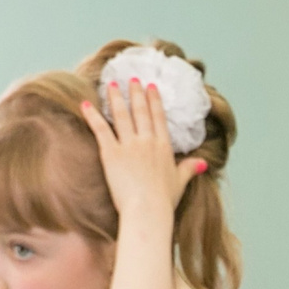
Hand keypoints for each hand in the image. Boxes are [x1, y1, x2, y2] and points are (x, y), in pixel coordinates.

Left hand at [79, 82, 206, 229]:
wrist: (147, 209)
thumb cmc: (164, 200)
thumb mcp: (180, 182)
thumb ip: (189, 169)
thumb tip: (203, 163)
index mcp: (163, 146)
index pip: (158, 117)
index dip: (153, 101)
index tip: (151, 88)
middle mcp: (147, 141)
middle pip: (140, 111)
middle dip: (135, 93)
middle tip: (132, 79)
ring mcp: (129, 145)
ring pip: (121, 115)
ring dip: (115, 98)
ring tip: (111, 84)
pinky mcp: (111, 153)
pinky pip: (100, 129)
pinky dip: (92, 116)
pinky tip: (85, 103)